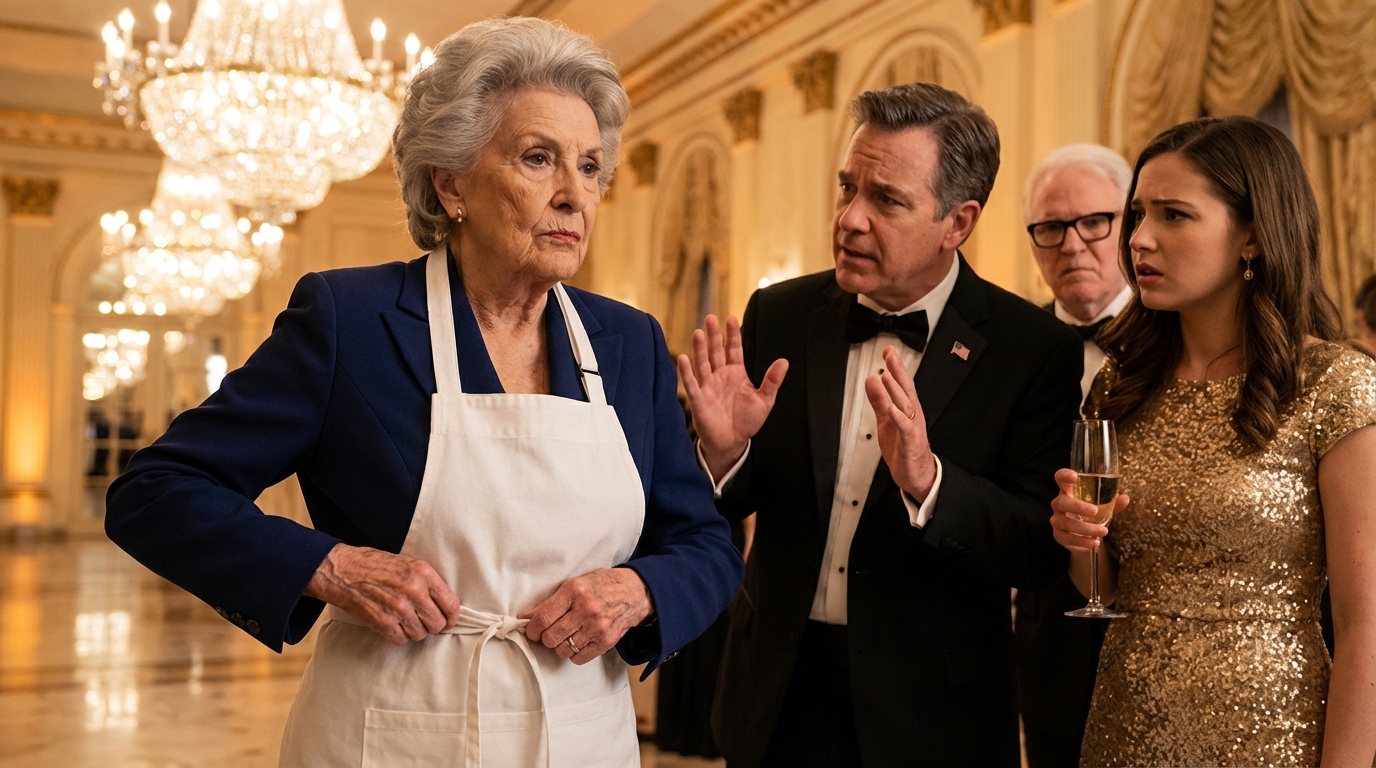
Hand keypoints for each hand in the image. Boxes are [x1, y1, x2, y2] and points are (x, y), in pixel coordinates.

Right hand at [304, 543, 460, 644]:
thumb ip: (427, 582)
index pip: (451, 604)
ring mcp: (398, 608)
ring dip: (415, 631)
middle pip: (438, 624)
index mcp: (423, 573)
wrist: (343, 570)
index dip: (452, 617)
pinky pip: (402, 640)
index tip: (448, 620)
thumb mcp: (408, 563)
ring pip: (421, 634)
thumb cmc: (375, 565)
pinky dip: (398, 635)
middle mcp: (413, 591)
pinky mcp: (382, 622)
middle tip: (424, 620)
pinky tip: (392, 624)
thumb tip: (445, 603)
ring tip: (405, 619)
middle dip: (433, 625)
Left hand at [520, 568, 652, 664]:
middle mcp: (586, 610)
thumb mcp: (575, 585)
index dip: (532, 628)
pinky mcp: (606, 641)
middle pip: (551, 637)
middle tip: (549, 633)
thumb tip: (525, 618)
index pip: (543, 618)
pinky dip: (574, 653)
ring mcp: (597, 627)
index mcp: (575, 591)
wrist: (634, 592)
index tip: (532, 631)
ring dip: (560, 646)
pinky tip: (578, 642)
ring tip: (566, 636)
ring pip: (563, 650)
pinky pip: (579, 658)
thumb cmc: (601, 585)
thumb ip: (550, 602)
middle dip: (546, 638)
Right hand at [677, 314, 787, 478]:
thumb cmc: (747, 421)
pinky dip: (687, 371)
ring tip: (698, 333)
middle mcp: (720, 376)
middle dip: (714, 335)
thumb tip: (784, 361)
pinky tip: (684, 358)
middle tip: (710, 318)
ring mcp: (708, 386)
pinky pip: (692, 383)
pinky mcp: (699, 399)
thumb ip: (772, 381)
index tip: (731, 319)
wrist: (732, 442)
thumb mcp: (765, 400)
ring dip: (700, 349)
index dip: (733, 335)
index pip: (734, 349)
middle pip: (716, 352)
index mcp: (736, 373)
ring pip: (703, 363)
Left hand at [864, 346, 936, 499]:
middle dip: (898, 371)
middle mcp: (912, 415)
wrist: (917, 474)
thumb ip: (879, 400)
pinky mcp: (910, 442)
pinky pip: (905, 429)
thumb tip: (871, 380)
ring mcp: (913, 428)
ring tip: (887, 376)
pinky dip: (899, 418)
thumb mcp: (886, 420)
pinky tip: (892, 409)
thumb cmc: (903, 447)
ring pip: (906, 406)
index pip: (901, 384)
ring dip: (896, 391)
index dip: (895, 367)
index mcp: (907, 409)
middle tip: (890, 354)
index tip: (888, 351)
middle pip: (906, 390)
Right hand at [1049, 468, 1129, 551]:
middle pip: (1061, 502)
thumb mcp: (1103, 508)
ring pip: (1065, 522)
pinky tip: (1094, 542)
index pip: (1060, 478)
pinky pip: (1067, 538)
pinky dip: (1082, 541)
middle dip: (1078, 506)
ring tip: (1103, 531)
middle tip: (1095, 511)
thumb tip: (1125, 498)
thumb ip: (1113, 503)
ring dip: (1085, 528)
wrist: (1085, 538)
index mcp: (1068, 491)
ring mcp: (1057, 520)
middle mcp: (1059, 504)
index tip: (1074, 476)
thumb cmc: (1092, 516)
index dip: (1064, 475)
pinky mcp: (1059, 535)